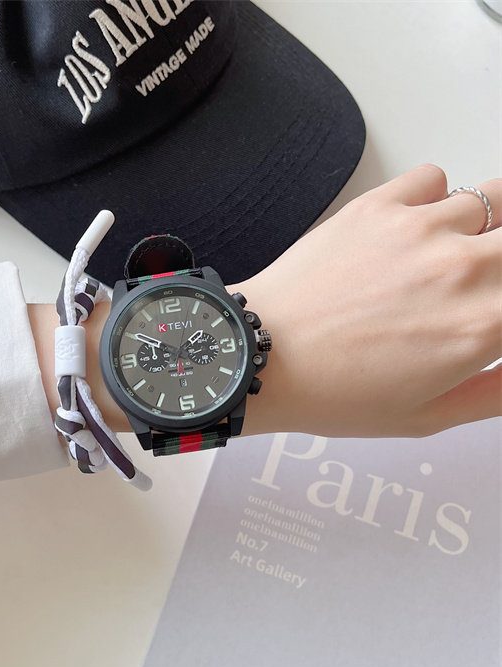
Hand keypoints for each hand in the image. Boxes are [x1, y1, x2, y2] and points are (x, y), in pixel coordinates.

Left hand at [233, 164, 501, 437]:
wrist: (261, 356)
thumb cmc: (332, 392)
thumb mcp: (426, 416)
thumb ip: (496, 392)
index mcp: (483, 326)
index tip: (493, 306)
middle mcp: (463, 268)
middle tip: (482, 278)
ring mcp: (420, 229)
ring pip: (494, 198)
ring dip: (486, 225)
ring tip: (454, 253)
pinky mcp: (377, 206)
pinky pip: (435, 177)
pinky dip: (435, 198)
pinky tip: (414, 229)